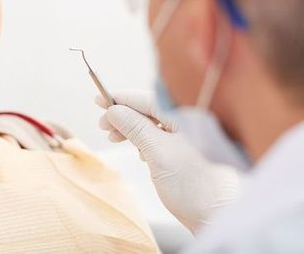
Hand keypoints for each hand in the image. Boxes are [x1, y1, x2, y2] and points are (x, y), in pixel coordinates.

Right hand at [96, 90, 239, 233]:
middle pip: (149, 110)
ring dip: (130, 128)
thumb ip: (135, 127)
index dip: (121, 99)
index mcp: (187, 116)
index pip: (147, 99)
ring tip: (114, 138)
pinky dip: (143, 139)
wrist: (218, 217)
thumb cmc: (194, 186)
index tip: (99, 100)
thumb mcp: (158, 153)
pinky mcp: (186, 150)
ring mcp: (188, 136)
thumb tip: (114, 110)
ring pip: (152, 123)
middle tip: (103, 126)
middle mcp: (189, 121)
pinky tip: (136, 149)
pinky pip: (159, 136)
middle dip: (124, 116)